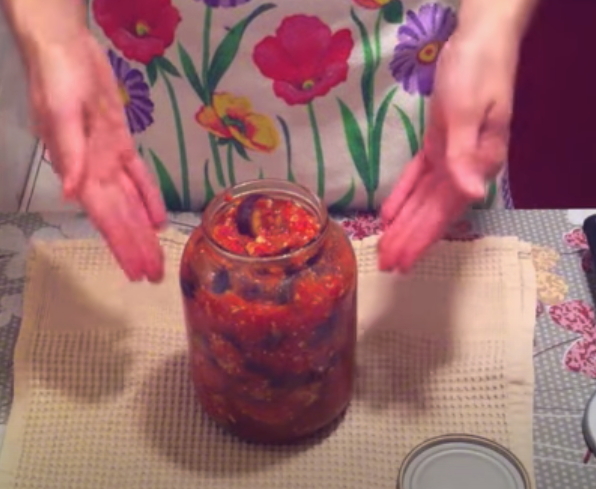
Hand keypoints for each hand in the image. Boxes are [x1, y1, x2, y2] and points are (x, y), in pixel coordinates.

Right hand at [28, 30, 166, 281]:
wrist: (65, 48)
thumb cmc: (57, 78)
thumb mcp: (60, 113)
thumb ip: (69, 154)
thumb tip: (74, 195)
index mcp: (82, 170)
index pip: (105, 217)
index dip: (121, 246)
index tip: (135, 272)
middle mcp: (97, 171)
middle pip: (122, 218)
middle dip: (136, 248)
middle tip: (153, 276)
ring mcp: (110, 158)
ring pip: (132, 203)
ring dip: (144, 231)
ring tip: (157, 257)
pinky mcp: (121, 142)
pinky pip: (138, 176)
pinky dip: (148, 197)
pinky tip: (157, 219)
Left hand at [378, 29, 518, 272]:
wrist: (478, 41)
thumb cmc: (477, 72)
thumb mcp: (471, 112)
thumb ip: (466, 155)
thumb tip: (471, 195)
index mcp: (477, 164)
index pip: (445, 211)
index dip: (422, 238)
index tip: (403, 262)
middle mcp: (465, 167)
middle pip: (432, 212)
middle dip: (410, 239)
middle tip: (388, 265)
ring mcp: (452, 155)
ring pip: (424, 198)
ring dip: (405, 223)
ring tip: (387, 247)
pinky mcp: (439, 143)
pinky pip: (419, 176)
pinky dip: (404, 194)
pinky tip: (391, 213)